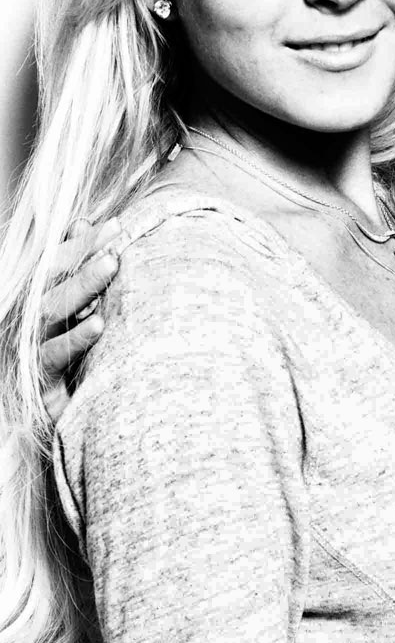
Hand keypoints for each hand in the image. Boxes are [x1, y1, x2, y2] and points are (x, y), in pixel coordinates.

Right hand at [40, 218, 119, 420]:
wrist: (59, 421)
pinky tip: (99, 324)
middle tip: (116, 243)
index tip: (117, 225)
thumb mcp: (76, 310)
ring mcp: (28, 348)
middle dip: (85, 259)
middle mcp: (28, 320)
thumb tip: (83, 221)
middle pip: (53, 282)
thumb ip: (76, 266)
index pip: (56, 262)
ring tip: (111, 266)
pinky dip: (76, 338)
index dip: (84, 242)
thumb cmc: (73, 358)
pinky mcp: (38, 379)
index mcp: (37, 299)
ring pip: (52, 311)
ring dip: (83, 287)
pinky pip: (53, 355)